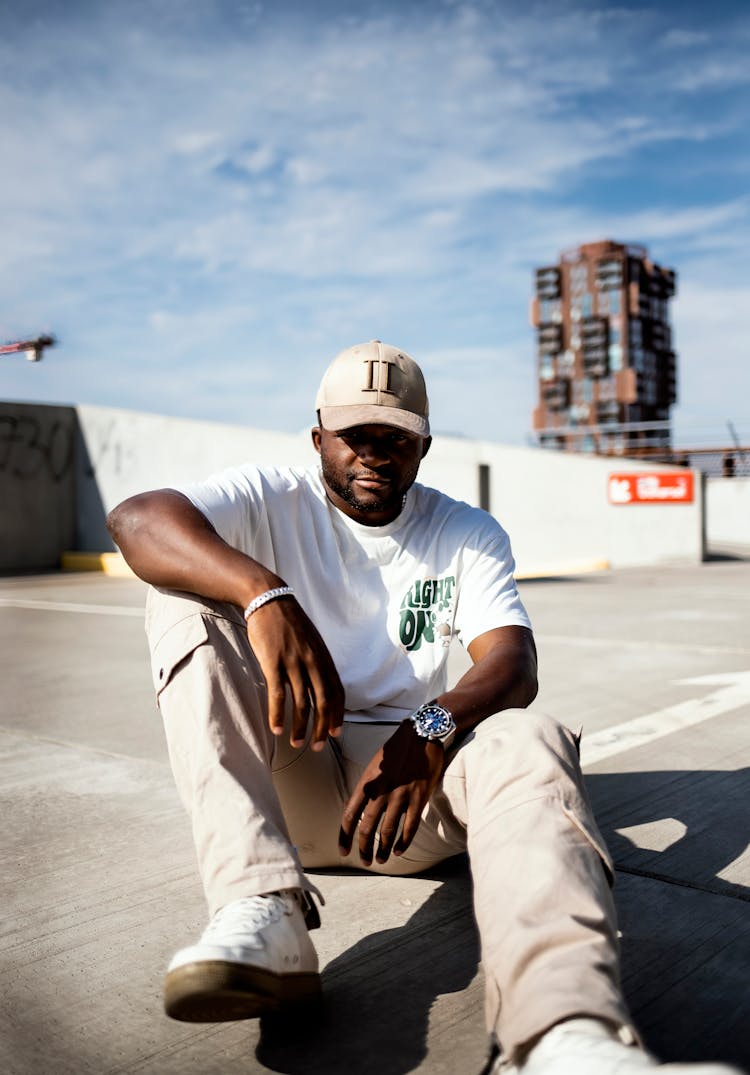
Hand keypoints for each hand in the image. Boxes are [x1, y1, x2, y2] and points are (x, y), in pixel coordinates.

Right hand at [245, 596, 344, 749]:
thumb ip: (317, 662)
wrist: (269, 600)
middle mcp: (312, 662)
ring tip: (296, 743)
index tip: (337, 733)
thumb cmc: (289, 623)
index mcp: (323, 658)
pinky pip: (278, 695)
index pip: (337, 693)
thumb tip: (320, 684)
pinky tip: (277, 729)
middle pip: (322, 703)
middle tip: (318, 747)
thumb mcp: (312, 640)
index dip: (338, 715)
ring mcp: (293, 663)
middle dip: (322, 729)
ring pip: (301, 703)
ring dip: (299, 727)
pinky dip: (278, 715)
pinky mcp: (273, 663)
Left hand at [338, 721, 444, 864]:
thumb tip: (358, 809)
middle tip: (365, 861)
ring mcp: (400, 796)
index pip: (349, 815)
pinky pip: (409, 827)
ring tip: (381, 860)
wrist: (421, 734)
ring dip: (383, 850)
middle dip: (364, 848)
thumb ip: (367, 787)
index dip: (345, 836)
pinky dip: (403, 842)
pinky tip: (399, 850)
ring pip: (388, 831)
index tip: (344, 851)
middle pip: (367, 828)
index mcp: (367, 782)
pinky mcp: (418, 798)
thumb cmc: (396, 749)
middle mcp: (381, 791)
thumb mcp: (374, 765)